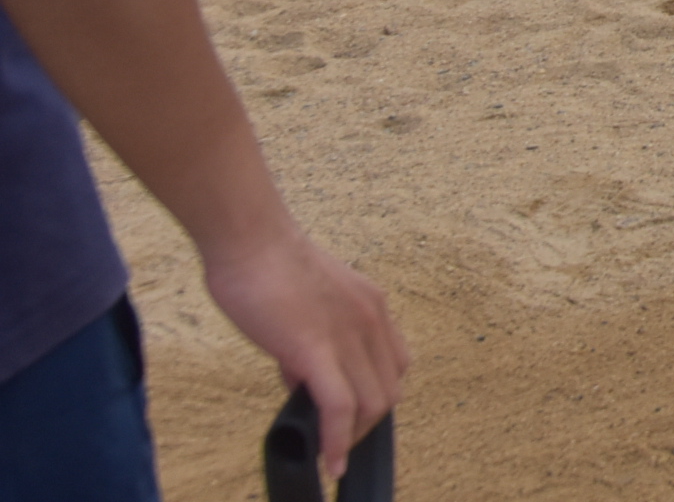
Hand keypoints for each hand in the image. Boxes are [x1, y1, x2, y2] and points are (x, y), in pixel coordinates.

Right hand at [201, 222, 408, 481]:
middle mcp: (371, 320)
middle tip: (336, 441)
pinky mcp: (315, 348)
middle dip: (365, 424)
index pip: (396, 364)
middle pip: (389, 390)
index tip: (352, 414)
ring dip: (353, 438)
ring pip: (372, 403)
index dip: (377, 395)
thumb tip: (303, 376)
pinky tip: (328, 462)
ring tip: (332, 456)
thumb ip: (316, 336)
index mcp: (372, 306)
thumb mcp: (311, 302)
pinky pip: (340, 406)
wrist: (250, 239)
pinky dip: (337, 442)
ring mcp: (347, 334)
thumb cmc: (267, 266)